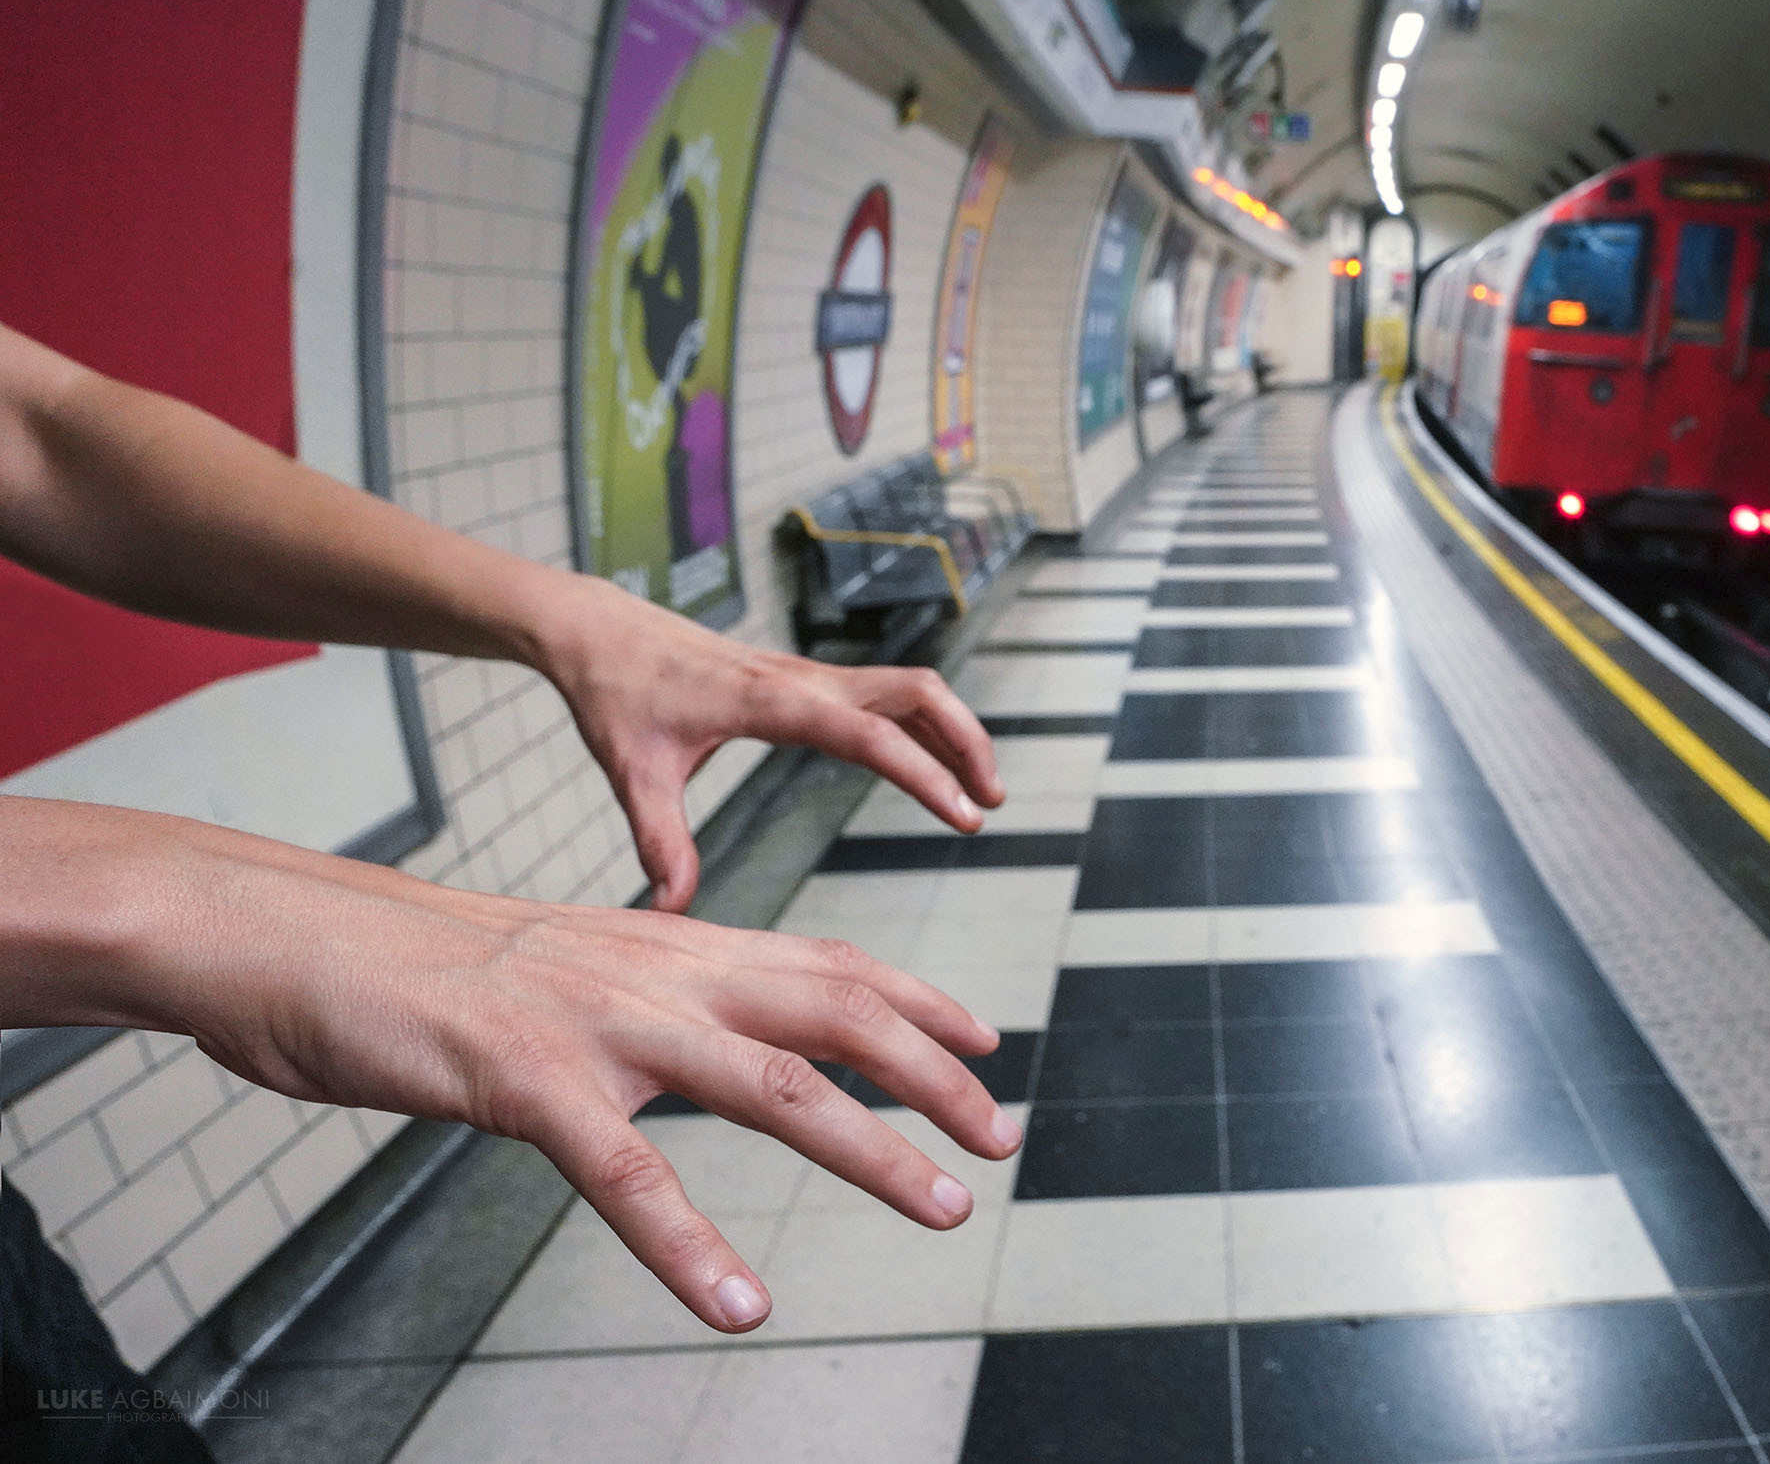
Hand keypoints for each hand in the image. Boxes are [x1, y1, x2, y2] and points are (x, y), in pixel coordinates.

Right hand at [5, 797, 1020, 1334]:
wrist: (293, 936)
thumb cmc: (421, 967)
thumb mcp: (561, 969)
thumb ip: (640, 1001)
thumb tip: (696, 1044)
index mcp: (662, 945)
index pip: (821, 961)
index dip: (913, 1001)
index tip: (985, 1040)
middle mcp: (653, 971)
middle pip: (830, 1011)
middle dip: (932, 1073)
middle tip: (1004, 1133)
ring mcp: (596, 1023)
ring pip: (767, 1087)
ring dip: (868, 1151)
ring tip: (944, 1206)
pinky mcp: (524, 1082)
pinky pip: (625, 1177)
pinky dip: (690, 1246)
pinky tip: (740, 1304)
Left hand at [537, 578, 1004, 912]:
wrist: (601, 630)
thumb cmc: (616, 695)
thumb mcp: (632, 773)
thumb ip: (659, 842)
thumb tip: (670, 911)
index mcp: (771, 700)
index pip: (872, 735)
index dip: (926, 776)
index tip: (966, 818)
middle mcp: (804, 679)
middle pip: (918, 693)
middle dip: (966, 741)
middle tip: (992, 802)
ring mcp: (810, 675)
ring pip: (910, 689)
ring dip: (953, 731)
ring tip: (981, 792)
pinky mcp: (806, 681)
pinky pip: (884, 696)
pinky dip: (923, 727)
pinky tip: (932, 768)